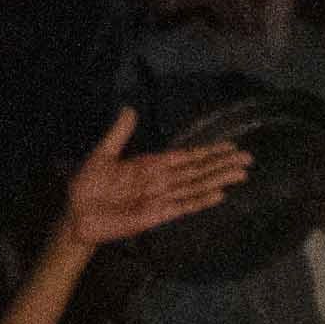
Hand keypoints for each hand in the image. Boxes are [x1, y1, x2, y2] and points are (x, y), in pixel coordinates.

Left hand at [54, 109, 253, 249]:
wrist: (75, 215)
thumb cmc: (88, 186)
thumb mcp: (103, 154)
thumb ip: (119, 133)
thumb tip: (128, 108)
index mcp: (151, 165)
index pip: (187, 157)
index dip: (209, 151)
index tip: (231, 146)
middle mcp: (161, 181)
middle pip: (198, 171)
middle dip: (222, 164)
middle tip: (249, 159)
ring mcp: (160, 198)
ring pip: (196, 187)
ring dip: (218, 180)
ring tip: (241, 174)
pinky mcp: (155, 215)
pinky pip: (181, 206)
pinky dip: (200, 201)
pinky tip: (219, 195)